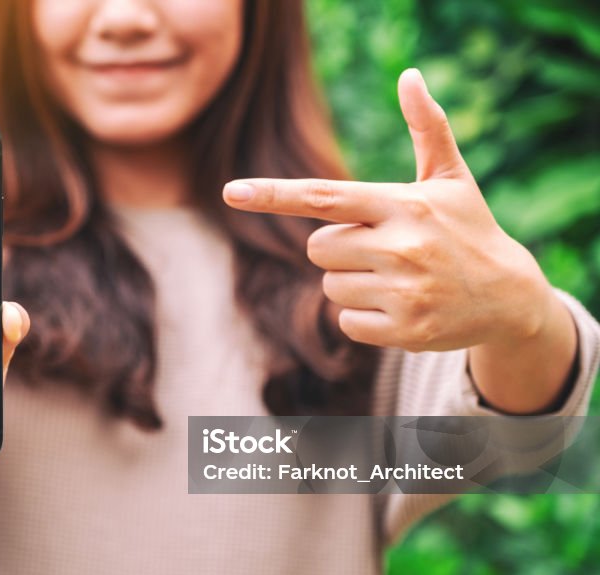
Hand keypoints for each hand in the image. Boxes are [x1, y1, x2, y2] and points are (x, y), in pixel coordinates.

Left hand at [222, 68, 552, 353]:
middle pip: (317, 249)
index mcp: (404, 205)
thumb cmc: (468, 229)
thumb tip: (410, 76)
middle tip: (381, 249)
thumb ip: (427, 128)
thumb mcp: (451, 178)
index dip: (274, 194)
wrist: (511, 297)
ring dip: (350, 283)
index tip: (232, 192)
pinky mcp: (405, 331)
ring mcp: (404, 292)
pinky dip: (363, 316)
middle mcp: (401, 247)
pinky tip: (399, 307)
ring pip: (329, 287)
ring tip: (395, 278)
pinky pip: (346, 322)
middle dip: (339, 249)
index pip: (325, 196)